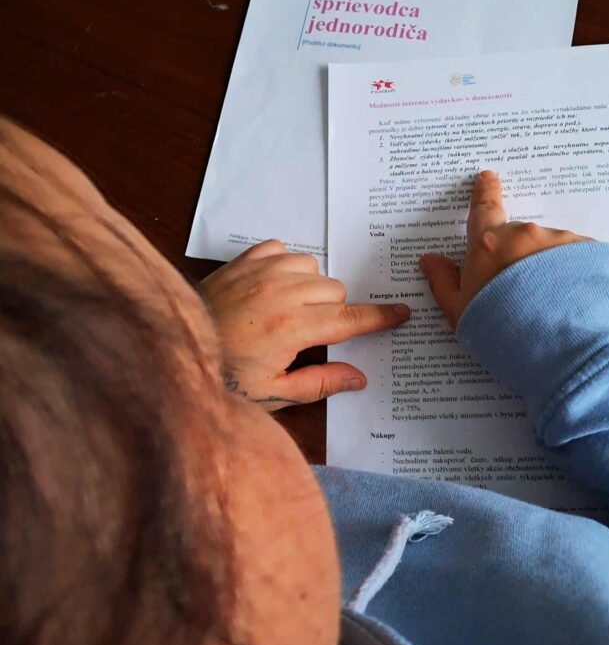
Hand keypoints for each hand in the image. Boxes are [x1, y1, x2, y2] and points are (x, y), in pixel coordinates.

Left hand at [201, 240, 409, 409]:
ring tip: (288, 310)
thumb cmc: (221, 375)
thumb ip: (319, 383)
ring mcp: (264, 271)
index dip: (380, 317)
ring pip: (313, 269)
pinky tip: (271, 288)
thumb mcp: (272, 393)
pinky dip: (284, 267)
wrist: (172, 346)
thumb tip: (358, 377)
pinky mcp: (245, 260)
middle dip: (333, 311)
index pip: (352, 319)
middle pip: (336, 291)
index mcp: (295, 328)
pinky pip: (283, 251)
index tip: (400, 313)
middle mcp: (284, 293)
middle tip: (311, 333)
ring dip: (310, 287)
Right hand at [419, 171, 590, 328]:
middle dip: (517, 258)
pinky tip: (570, 301)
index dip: (484, 193)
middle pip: (517, 238)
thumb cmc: (502, 331)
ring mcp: (559, 241)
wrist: (559, 345)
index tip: (487, 178)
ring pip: (548, 250)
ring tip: (548, 305)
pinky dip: (572, 275)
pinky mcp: (589, 253)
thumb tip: (429, 260)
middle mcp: (523, 235)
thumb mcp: (460, 313)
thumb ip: (443, 283)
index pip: (483, 209)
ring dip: (546, 268)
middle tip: (520, 293)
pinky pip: (576, 259)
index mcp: (488, 244)